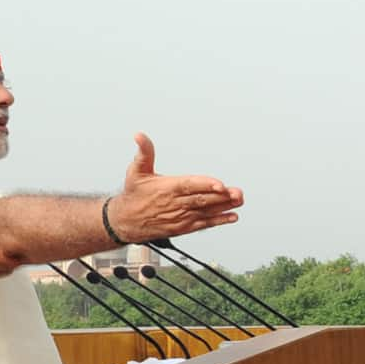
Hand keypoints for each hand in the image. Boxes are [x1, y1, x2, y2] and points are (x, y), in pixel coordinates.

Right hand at [107, 133, 243, 241]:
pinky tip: (232, 216)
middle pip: (202, 199)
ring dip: (225, 207)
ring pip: (206, 211)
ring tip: (239, 201)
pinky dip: (219, 220)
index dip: (206, 185)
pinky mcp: (184, 227)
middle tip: (237, 193)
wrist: (125, 221)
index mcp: (167, 188)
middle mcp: (176, 203)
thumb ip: (144, 152)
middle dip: (222, 196)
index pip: (189, 185)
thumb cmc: (134, 194)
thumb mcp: (136, 170)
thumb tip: (139, 135)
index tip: (220, 185)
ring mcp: (181, 217)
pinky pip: (204, 224)